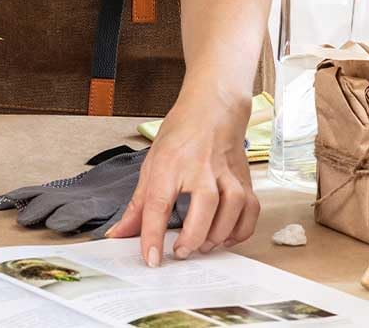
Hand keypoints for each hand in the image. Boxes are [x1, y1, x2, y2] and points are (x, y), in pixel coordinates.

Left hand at [104, 85, 256, 264]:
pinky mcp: (244, 179)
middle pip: (203, 206)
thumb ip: (137, 205)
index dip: (152, 234)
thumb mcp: (151, 164)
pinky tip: (224, 237)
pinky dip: (239, 231)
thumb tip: (119, 234)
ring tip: (201, 246)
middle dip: (192, 237)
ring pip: (231, 209)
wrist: (212, 108)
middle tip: (180, 252)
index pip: (158, 202)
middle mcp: (200, 167)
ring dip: (217, 235)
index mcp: (170, 163)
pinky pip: (250, 211)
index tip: (150, 259)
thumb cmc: (180, 134)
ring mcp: (226, 173)